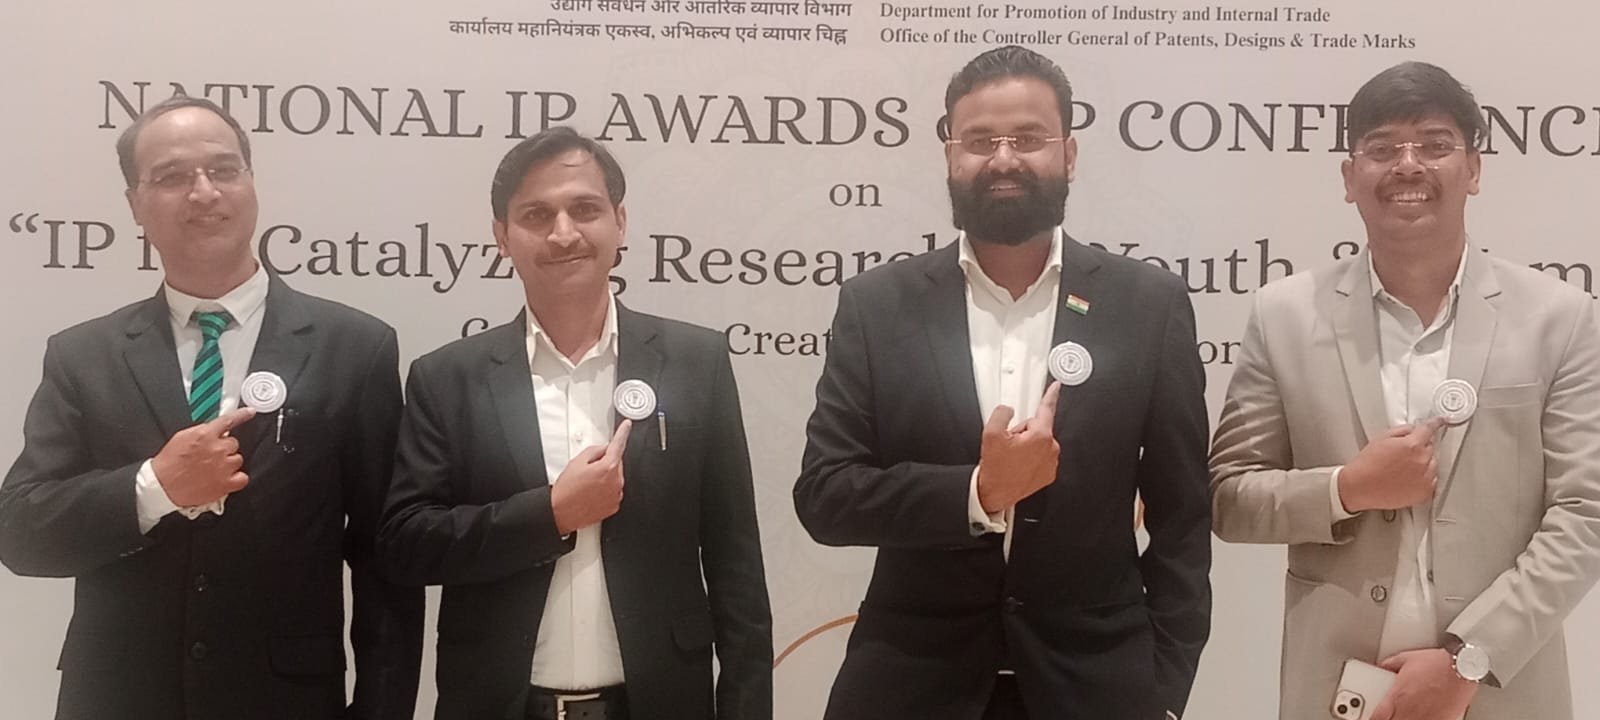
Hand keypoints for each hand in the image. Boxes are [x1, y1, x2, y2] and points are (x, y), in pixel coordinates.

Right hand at [150, 407, 255, 506]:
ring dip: (228, 463)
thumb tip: (212, 429)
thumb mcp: (181, 437)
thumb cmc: (169, 464)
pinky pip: (243, 477)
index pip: (228, 421)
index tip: (250, 412)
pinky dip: (236, 479)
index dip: (242, 415)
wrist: (162, 486)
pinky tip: (225, 479)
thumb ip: (201, 431)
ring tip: (213, 469)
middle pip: (234, 443)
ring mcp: (223, 466)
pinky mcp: (225, 483)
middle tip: (211, 456)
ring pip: (238, 459)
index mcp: (205, 435)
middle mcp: (217, 449)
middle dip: (224, 448)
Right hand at [550, 419, 631, 535]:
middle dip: (605, 462)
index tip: (627, 426)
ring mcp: (616, 495)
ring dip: (605, 477)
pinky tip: (592, 493)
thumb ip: (594, 450)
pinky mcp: (614, 505)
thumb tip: (604, 449)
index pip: (619, 444)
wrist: (561, 512)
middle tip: (588, 471)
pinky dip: (606, 489)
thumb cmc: (567, 490)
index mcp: (608, 467)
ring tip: (587, 485)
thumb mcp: (577, 462)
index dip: (623, 432)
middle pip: (616, 463)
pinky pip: (613, 491)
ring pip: (615, 477)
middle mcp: (616, 481)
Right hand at [976, 382, 1060, 513]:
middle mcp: (1050, 449)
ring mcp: (1050, 463)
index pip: (1047, 409)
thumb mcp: (991, 433)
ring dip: (1025, 446)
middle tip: (1008, 445)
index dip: (1051, 395)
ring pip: (1038, 442)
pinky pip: (1040, 457)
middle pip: (1036, 427)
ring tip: (1011, 457)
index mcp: (1040, 437)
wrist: (995, 493)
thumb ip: (1002, 413)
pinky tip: (1017, 465)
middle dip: (1022, 432)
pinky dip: (1030, 458)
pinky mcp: (1048, 474)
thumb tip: (1008, 410)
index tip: (1056, 387)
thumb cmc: (996, 469)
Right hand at [1337, 417, 1444, 512]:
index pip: (1429, 429)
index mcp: (1412, 445)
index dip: (1436, 423)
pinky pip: (1433, 481)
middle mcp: (1422, 461)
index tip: (1441, 421)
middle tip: (1402, 455)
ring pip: (1433, 464)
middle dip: (1420, 448)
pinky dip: (1424, 479)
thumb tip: (1413, 429)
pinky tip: (1407, 479)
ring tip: (1402, 469)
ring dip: (1423, 463)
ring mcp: (1425, 478)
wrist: (1359, 488)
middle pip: (1431, 448)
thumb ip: (1402, 430)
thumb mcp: (1381, 438)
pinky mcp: (1425, 492)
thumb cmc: (1366, 465)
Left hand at [1370, 648, 1477, 719]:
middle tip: (1388, 715)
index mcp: (1397, 696)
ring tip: (1405, 715)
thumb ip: (1389, 665)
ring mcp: (1426, 718)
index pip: (1377, 717)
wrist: (1462, 667)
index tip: (1371, 718)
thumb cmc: (1437, 663)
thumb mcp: (1405, 658)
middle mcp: (1410, 710)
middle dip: (1389, 719)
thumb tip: (1381, 667)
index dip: (1372, 719)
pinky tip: (1422, 716)